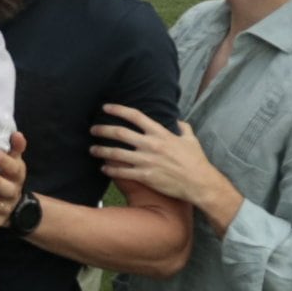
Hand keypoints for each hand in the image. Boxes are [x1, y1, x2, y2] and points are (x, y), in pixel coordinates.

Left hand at [0, 130, 28, 235]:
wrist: (16, 205)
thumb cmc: (8, 176)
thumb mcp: (14, 162)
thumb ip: (15, 149)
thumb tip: (16, 133)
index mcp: (16, 175)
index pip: (14, 168)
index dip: (5, 161)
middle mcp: (12, 192)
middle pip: (6, 188)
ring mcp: (4, 209)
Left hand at [91, 104, 236, 222]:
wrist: (199, 183)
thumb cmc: (196, 161)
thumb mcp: (190, 139)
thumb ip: (183, 127)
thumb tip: (178, 121)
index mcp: (161, 133)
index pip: (135, 116)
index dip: (118, 109)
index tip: (106, 107)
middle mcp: (151, 145)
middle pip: (120, 133)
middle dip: (103, 130)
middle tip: (93, 129)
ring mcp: (146, 161)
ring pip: (117, 153)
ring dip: (102, 151)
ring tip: (92, 149)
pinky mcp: (145, 176)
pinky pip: (122, 172)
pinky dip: (111, 170)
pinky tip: (104, 168)